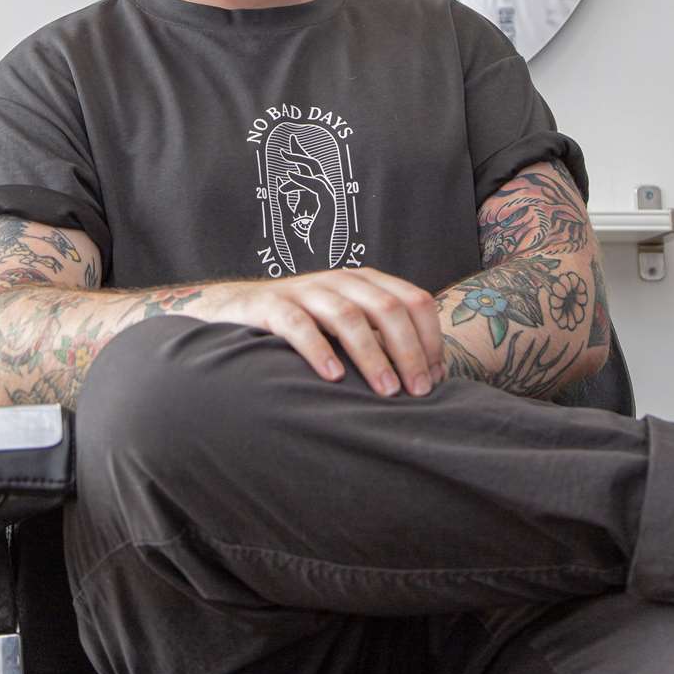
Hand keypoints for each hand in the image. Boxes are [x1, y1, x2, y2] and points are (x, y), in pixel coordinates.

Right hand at [206, 267, 444, 396]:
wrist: (236, 308)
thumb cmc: (304, 323)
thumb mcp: (348, 323)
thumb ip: (383, 339)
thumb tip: (431, 377)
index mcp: (365, 282)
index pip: (414, 299)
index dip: (430, 338)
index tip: (437, 377)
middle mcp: (339, 281)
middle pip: (387, 308)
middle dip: (409, 351)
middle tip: (418, 391)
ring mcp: (304, 291)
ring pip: (348, 316)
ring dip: (372, 356)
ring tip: (386, 392)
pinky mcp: (271, 306)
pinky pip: (298, 325)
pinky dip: (319, 350)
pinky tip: (333, 378)